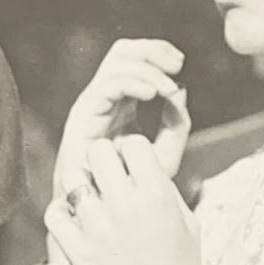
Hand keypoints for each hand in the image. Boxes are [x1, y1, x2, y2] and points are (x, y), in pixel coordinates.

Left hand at [45, 135, 205, 264]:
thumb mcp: (188, 223)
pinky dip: (59, 212)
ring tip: (89, 202)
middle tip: (106, 180)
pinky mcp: (77, 251)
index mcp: (157, 195)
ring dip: (80, 185)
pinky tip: (72, 220)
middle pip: (98, 150)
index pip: (132, 143)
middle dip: (102, 161)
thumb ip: (166, 191)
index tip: (129, 167)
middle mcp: (126, 205)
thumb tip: (145, 168)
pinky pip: (53, 212)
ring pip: (73, 177)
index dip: (129, 152)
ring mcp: (98, 228)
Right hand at [54, 39, 189, 203]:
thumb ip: (176, 126)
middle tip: (175, 65)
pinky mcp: (83, 116)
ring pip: (116, 64)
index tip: (179, 66)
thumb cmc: (131, 190)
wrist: (104, 213)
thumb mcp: (165, 156)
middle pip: (123, 52)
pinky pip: (107, 86)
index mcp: (123, 103)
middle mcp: (105, 99)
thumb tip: (180, 91)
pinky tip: (152, 94)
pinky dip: (133, 83)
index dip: (158, 53)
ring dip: (147, 70)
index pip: (136, 60)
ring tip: (167, 88)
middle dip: (152, 51)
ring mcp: (93, 105)